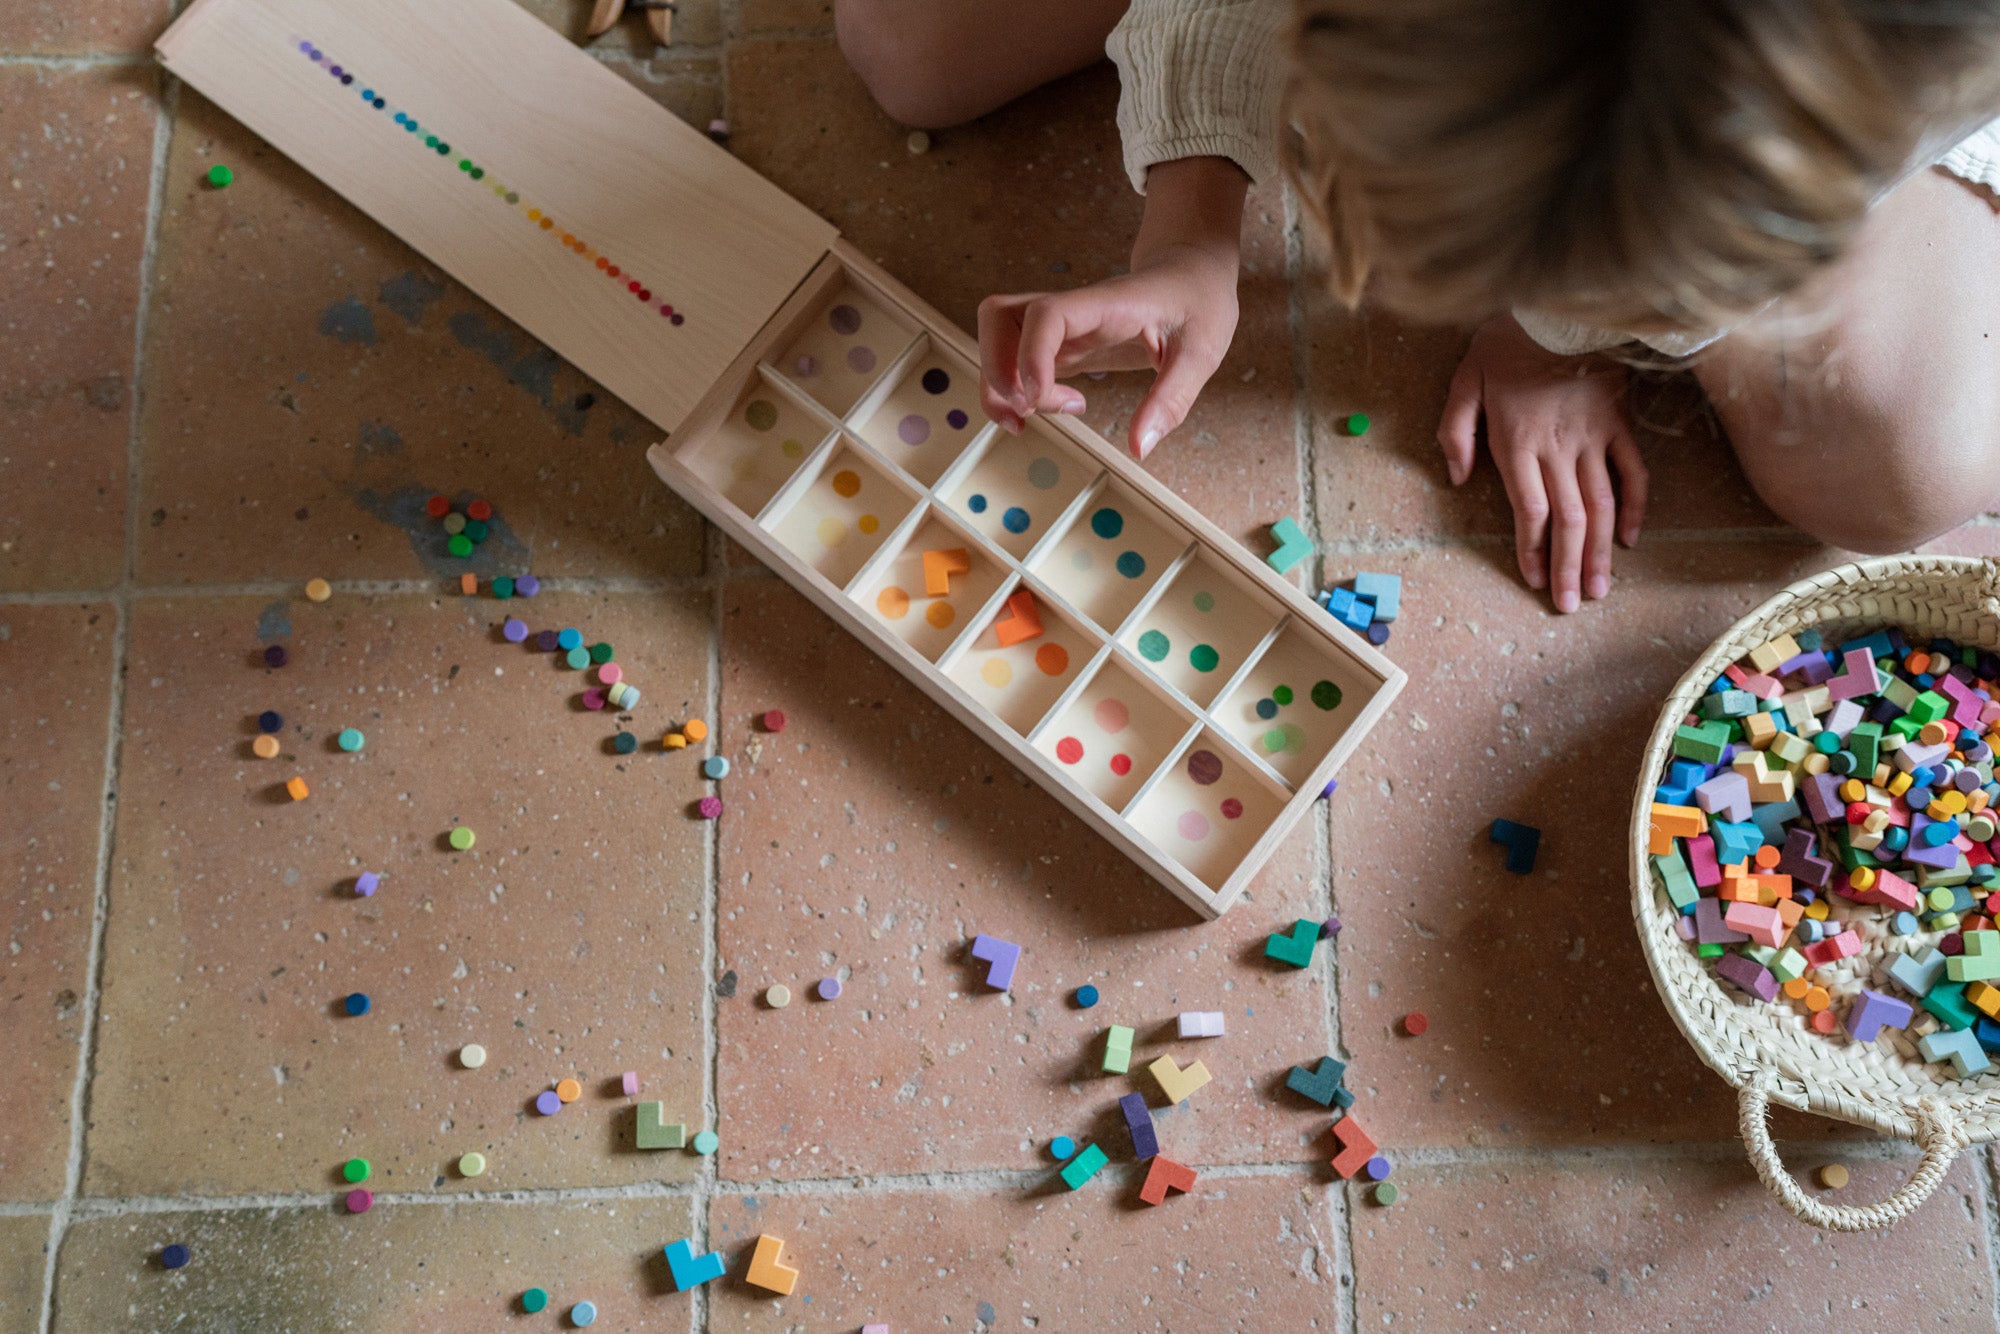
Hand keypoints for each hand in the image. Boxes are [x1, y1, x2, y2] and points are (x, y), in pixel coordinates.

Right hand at [975, 155, 1246, 460]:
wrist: (1191, 270)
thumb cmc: (1198, 303)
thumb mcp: (1202, 353)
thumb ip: (1171, 400)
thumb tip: (1138, 448)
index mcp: (1106, 304)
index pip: (1046, 314)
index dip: (1030, 355)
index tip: (1039, 398)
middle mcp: (1073, 310)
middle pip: (997, 316)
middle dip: (997, 370)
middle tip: (1030, 410)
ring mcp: (1061, 325)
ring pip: (995, 335)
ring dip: (996, 381)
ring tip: (1029, 417)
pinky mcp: (1059, 342)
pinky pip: (1013, 357)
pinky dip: (1010, 388)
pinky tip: (1042, 410)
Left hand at [1437, 314, 1648, 611]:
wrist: (1557, 305)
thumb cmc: (1504, 343)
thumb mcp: (1464, 382)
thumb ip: (1455, 433)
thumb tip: (1455, 477)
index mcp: (1517, 443)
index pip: (1528, 511)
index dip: (1532, 550)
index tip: (1533, 581)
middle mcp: (1558, 448)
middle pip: (1568, 519)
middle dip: (1567, 566)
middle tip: (1570, 604)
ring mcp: (1593, 437)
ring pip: (1601, 505)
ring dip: (1599, 551)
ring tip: (1598, 588)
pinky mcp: (1618, 423)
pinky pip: (1632, 472)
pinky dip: (1635, 507)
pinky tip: (1630, 540)